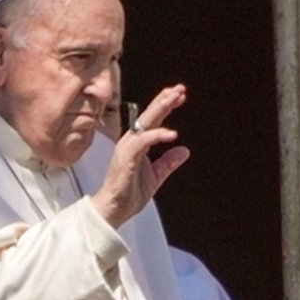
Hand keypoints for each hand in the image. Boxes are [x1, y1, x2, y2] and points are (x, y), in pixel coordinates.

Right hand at [89, 84, 190, 228]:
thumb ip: (168, 163)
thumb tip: (184, 150)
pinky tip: (172, 134)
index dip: (166, 106)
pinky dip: (157, 135)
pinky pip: (143, 141)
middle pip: (149, 115)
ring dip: (161, 108)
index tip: (181, 95)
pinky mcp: (125, 157)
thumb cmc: (129, 194)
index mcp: (138, 144)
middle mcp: (132, 141)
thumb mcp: (156, 176)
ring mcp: (127, 147)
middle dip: (165, 100)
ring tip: (176, 98)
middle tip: (180, 88)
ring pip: (145, 122)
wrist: (114, 210)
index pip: (153, 120)